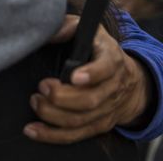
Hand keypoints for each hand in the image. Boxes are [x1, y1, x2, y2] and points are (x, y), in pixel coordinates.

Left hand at [23, 16, 151, 143]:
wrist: (129, 80)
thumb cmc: (99, 50)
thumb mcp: (89, 31)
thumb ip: (69, 27)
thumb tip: (48, 32)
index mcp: (112, 60)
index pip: (107, 68)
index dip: (92, 73)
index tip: (74, 76)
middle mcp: (112, 87)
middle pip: (90, 99)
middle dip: (62, 97)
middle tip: (42, 87)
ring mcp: (106, 109)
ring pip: (81, 119)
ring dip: (53, 115)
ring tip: (36, 102)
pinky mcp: (98, 125)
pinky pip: (76, 135)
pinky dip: (52, 135)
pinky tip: (33, 130)